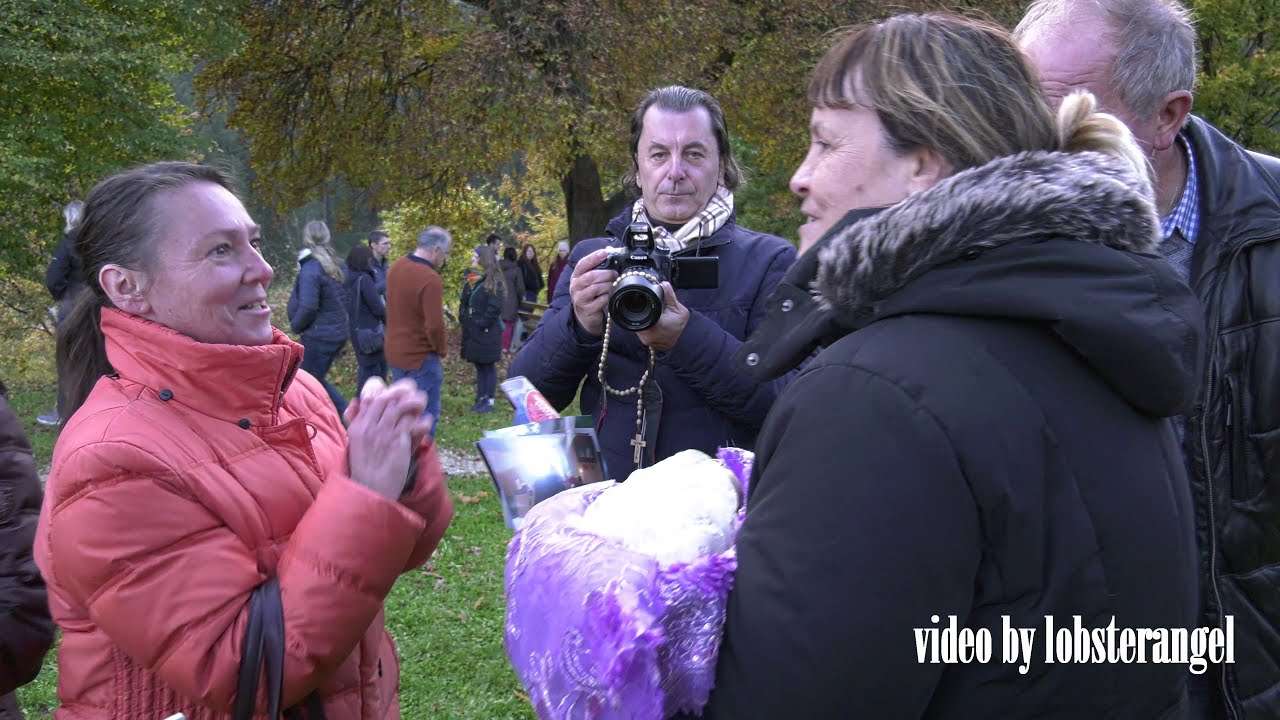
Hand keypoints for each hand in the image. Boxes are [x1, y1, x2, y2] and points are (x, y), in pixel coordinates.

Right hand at [344, 378, 432, 498]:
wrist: (370, 491)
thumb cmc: (365, 470)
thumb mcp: (355, 444)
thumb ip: (356, 422)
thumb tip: (357, 401)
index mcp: (357, 428)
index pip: (369, 399)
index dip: (385, 391)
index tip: (396, 390)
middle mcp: (369, 427)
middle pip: (385, 399)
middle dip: (401, 391)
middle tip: (413, 390)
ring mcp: (383, 433)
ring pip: (400, 407)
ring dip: (414, 402)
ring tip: (422, 401)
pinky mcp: (397, 442)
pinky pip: (412, 423)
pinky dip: (422, 420)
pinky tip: (427, 421)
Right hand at [568, 249, 617, 335]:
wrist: (585, 316)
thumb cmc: (589, 295)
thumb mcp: (589, 282)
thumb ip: (596, 270)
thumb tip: (612, 256)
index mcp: (576, 276)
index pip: (582, 264)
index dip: (594, 257)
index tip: (605, 252)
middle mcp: (575, 286)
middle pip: (591, 276)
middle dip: (606, 274)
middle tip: (615, 274)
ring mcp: (580, 298)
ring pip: (596, 288)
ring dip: (608, 286)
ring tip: (614, 285)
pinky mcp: (587, 309)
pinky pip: (601, 300)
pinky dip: (608, 297)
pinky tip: (611, 296)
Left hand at [635, 282, 689, 351]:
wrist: (689, 339)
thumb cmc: (683, 325)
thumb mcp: (678, 308)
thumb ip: (669, 295)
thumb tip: (663, 284)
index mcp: (654, 326)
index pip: (640, 314)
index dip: (643, 308)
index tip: (647, 304)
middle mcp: (648, 336)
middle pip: (639, 320)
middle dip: (644, 314)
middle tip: (653, 311)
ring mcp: (649, 342)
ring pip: (640, 328)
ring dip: (645, 322)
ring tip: (655, 318)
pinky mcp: (650, 346)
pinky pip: (644, 335)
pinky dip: (648, 329)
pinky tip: (656, 325)